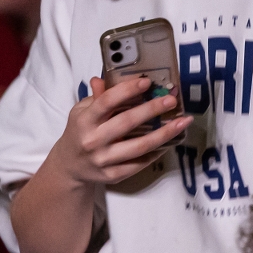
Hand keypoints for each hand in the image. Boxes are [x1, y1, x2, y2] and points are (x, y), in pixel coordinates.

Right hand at [49, 76, 191, 186]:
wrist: (69, 167)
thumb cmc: (79, 132)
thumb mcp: (81, 111)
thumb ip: (97, 96)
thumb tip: (108, 77)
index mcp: (85, 121)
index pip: (106, 102)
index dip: (127, 91)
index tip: (147, 82)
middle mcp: (93, 140)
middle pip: (127, 123)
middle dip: (152, 110)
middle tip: (171, 100)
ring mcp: (104, 160)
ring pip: (139, 146)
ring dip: (164, 134)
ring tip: (183, 121)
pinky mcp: (114, 175)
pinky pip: (140, 163)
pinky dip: (157, 151)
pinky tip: (171, 141)